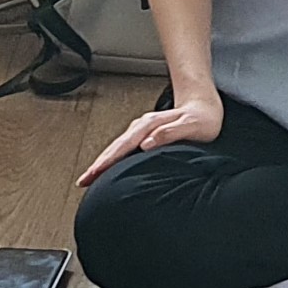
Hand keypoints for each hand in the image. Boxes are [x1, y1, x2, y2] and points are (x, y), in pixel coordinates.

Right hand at [81, 88, 223, 185]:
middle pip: (114, 147)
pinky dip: (113, 158)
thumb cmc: (202, 119)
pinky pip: (124, 148)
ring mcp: (141, 130)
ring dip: (103, 162)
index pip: (123, 146)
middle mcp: (142, 126)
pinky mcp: (144, 135)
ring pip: (117, 148)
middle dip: (98, 164)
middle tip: (83, 180)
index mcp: (150, 125)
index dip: (107, 161)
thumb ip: (169, 133)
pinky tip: (109, 168)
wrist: (204, 106)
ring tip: (90, 178)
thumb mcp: (191, 125)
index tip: (94, 173)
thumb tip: (146, 143)